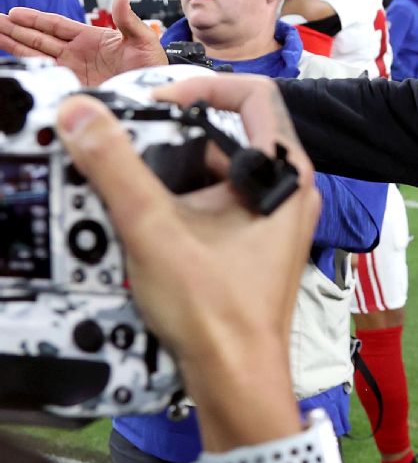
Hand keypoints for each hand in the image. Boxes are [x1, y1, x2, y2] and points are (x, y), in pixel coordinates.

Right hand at [0, 0, 165, 84]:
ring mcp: (72, 70)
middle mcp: (77, 53)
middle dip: (15, 29)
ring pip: (36, 54)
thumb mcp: (143, 39)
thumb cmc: (153, 66)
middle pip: (38, 37)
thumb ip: (127, 18)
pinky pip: (44, 74)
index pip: (55, 25)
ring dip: (14, 44)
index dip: (34, 19)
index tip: (13, 13)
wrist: (155, 92)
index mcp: (91, 38)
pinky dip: (27, 67)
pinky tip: (12, 59)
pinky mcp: (72, 86)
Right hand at [55, 83, 317, 452]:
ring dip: (174, 172)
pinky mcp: (257, 238)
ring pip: (218, 169)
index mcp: (286, 173)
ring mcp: (275, 215)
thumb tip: (85, 116)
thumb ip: (116, 168)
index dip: (203, 86)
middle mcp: (289, 189)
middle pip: (228, 132)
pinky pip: (218, 199)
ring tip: (135, 192)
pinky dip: (184, 200)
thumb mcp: (155, 229)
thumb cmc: (218, 313)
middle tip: (130, 149)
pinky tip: (151, 220)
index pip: (255, 95)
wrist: (237, 376)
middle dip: (174, 138)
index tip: (157, 101)